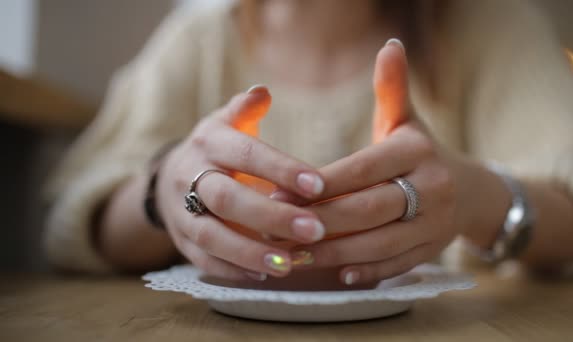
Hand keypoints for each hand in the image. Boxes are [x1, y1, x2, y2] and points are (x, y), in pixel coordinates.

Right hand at [156, 86, 326, 280]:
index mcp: (209, 142)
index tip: (318, 184)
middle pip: (227, 199)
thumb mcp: (227, 122)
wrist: (169, 178)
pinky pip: (203, 259)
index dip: (279, 169)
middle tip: (315, 230)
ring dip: (250, 252)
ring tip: (291, 264)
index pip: (245, 154)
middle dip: (271, 216)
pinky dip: (233, 270)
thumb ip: (245, 110)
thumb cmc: (216, 149)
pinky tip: (266, 276)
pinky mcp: (181, 241)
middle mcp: (189, 175)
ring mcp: (181, 211)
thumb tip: (262, 91)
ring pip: (211, 235)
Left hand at [275, 40, 459, 284]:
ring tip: (293, 255)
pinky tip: (335, 274)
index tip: (281, 191)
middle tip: (276, 228)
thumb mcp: (407, 121)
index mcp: (416, 153)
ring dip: (333, 252)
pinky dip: (365, 270)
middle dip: (319, 221)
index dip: (322, 183)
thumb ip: (392, 89)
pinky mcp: (432, 250)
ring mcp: (434, 224)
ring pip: (378, 242)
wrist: (472, 193)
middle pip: (366, 209)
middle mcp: (430, 188)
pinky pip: (397, 264)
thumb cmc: (422, 153)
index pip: (361, 169)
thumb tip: (390, 45)